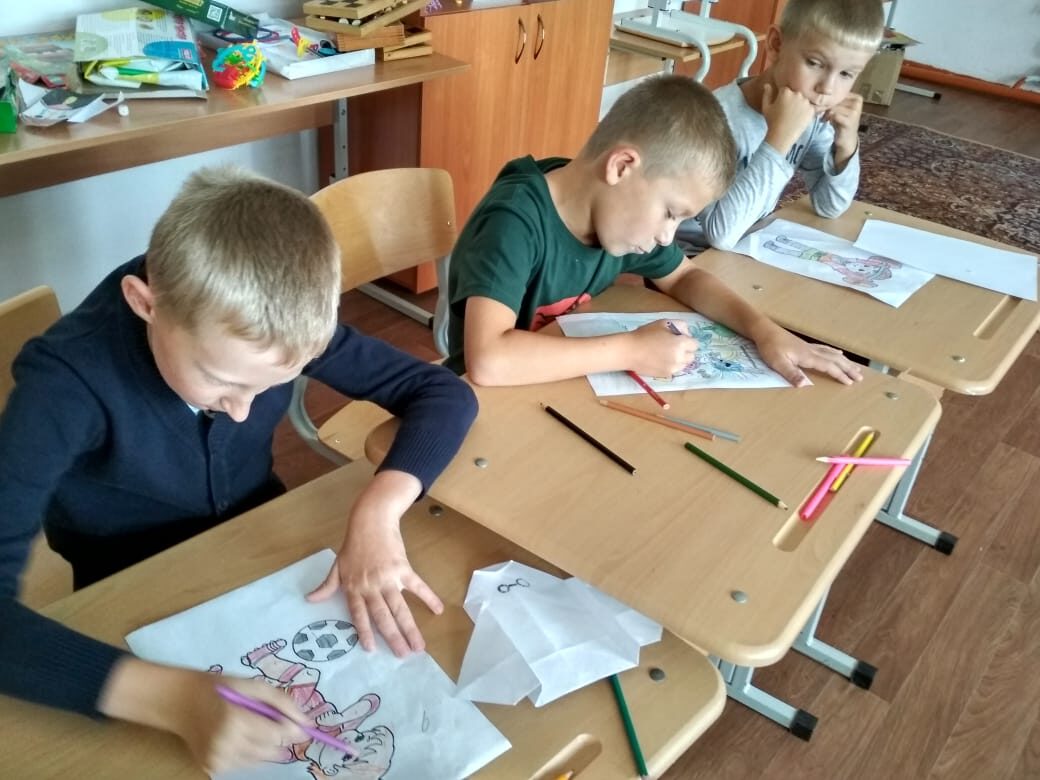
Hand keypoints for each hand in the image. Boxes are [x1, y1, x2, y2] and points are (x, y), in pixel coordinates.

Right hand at [179, 674, 309, 773]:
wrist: (180, 702)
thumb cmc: (220, 689)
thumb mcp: (253, 685)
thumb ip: (282, 702)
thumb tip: (307, 723)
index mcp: (236, 720)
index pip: (278, 735)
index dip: (293, 730)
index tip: (301, 725)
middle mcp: (226, 744)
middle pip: (272, 750)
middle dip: (278, 737)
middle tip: (269, 721)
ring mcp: (217, 760)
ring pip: (260, 760)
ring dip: (264, 746)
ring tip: (250, 727)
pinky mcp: (212, 768)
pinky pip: (244, 764)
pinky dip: (248, 752)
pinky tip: (237, 737)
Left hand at [307, 472, 440, 657]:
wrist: (371, 520)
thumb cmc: (354, 544)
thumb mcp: (337, 566)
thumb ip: (327, 585)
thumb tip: (310, 600)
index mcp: (353, 587)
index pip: (359, 615)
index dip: (365, 632)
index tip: (372, 650)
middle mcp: (370, 586)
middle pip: (383, 616)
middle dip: (393, 638)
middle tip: (403, 656)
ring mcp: (388, 578)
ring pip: (400, 608)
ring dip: (410, 628)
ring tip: (419, 646)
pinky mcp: (403, 568)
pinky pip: (418, 586)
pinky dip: (428, 598)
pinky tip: (438, 610)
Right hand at [627, 319, 698, 377]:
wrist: (629, 351)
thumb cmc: (645, 334)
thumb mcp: (663, 323)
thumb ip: (680, 325)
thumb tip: (686, 333)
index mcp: (681, 344)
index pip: (695, 344)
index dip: (688, 340)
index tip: (679, 339)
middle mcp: (680, 358)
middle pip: (691, 356)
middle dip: (686, 351)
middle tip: (673, 347)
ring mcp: (673, 368)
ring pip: (684, 365)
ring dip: (679, 359)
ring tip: (666, 354)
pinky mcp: (666, 375)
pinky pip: (674, 370)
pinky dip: (671, 366)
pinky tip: (660, 360)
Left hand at [751, 323, 862, 386]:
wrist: (764, 331)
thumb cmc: (770, 347)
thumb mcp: (778, 363)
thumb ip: (791, 373)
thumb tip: (804, 385)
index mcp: (807, 356)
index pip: (828, 367)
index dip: (840, 375)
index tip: (851, 383)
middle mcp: (812, 351)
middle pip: (835, 360)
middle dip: (848, 369)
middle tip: (860, 377)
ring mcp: (809, 347)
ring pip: (832, 354)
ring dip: (844, 362)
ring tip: (855, 367)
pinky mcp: (805, 345)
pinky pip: (826, 349)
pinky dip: (835, 353)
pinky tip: (838, 354)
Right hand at [761, 83, 815, 155]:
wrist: (782, 136)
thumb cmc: (772, 122)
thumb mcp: (766, 107)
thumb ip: (767, 94)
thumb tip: (767, 85)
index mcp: (786, 92)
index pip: (785, 90)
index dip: (782, 97)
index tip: (780, 106)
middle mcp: (797, 94)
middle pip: (795, 93)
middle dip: (792, 100)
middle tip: (787, 112)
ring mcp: (806, 102)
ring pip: (803, 100)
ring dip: (800, 105)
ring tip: (794, 116)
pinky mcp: (811, 110)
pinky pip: (809, 108)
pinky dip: (805, 112)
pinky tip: (799, 119)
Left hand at [824, 93, 863, 167]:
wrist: (846, 138)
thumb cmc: (842, 121)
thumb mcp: (840, 108)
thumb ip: (835, 100)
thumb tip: (820, 91)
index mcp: (857, 98)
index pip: (839, 93)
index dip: (829, 98)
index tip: (823, 104)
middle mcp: (857, 103)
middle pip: (836, 100)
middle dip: (827, 106)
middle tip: (822, 112)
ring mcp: (855, 112)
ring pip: (834, 107)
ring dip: (826, 112)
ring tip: (825, 117)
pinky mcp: (849, 121)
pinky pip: (834, 115)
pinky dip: (828, 117)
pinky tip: (827, 121)